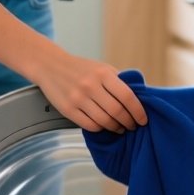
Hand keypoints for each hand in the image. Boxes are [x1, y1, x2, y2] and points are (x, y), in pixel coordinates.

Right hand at [27, 51, 148, 133]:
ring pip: (104, 121)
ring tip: (119, 128)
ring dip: (116, 128)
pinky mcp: (67, 109)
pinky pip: (90, 126)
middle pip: (117, 112)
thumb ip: (120, 81)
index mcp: (102, 73)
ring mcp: (78, 98)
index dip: (138, 111)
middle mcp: (90, 85)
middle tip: (132, 126)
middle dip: (128, 122)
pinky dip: (100, 128)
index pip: (127, 96)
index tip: (143, 120)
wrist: (50, 65)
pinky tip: (103, 125)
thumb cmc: (81, 68)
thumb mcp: (102, 68)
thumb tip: (141, 98)